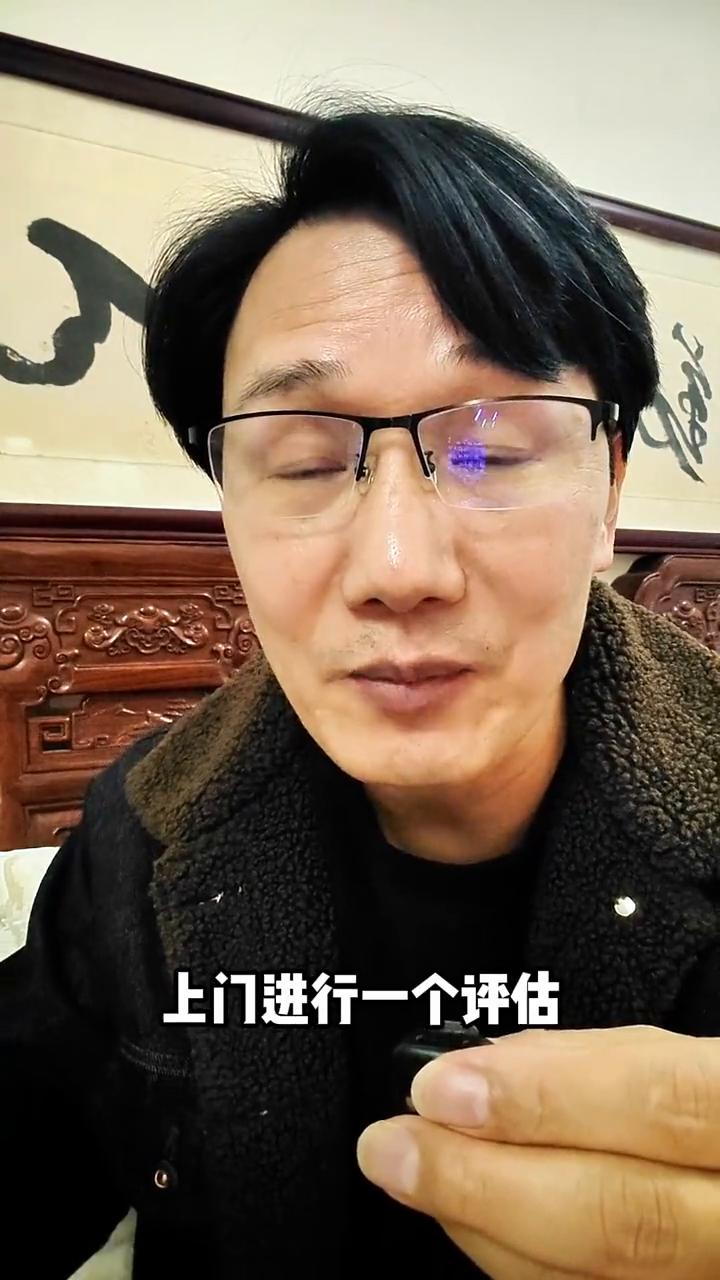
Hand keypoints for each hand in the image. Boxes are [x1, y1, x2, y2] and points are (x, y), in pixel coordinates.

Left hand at [356, 1026, 719, 1276]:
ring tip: (414, 1173)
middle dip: (486, 1180)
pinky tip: (472, 1219)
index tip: (443, 1087)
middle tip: (394, 1147)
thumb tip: (487, 1068)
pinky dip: (520, 1263)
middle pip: (622, 1218)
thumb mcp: (693, 1057)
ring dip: (486, 1227)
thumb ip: (603, 1058)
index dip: (546, 1098)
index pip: (663, 1105)